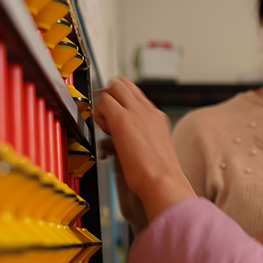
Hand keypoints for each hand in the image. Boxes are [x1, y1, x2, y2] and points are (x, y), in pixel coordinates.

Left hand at [93, 77, 194, 222]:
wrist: (164, 180)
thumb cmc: (158, 174)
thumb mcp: (153, 148)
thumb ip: (140, 136)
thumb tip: (122, 139)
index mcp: (156, 116)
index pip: (133, 94)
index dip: (119, 101)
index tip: (113, 116)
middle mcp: (148, 110)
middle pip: (123, 83)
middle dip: (109, 95)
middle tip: (106, 115)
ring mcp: (137, 112)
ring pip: (114, 85)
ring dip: (104, 102)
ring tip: (107, 125)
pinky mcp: (123, 120)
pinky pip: (103, 101)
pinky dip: (98, 113)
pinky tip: (105, 131)